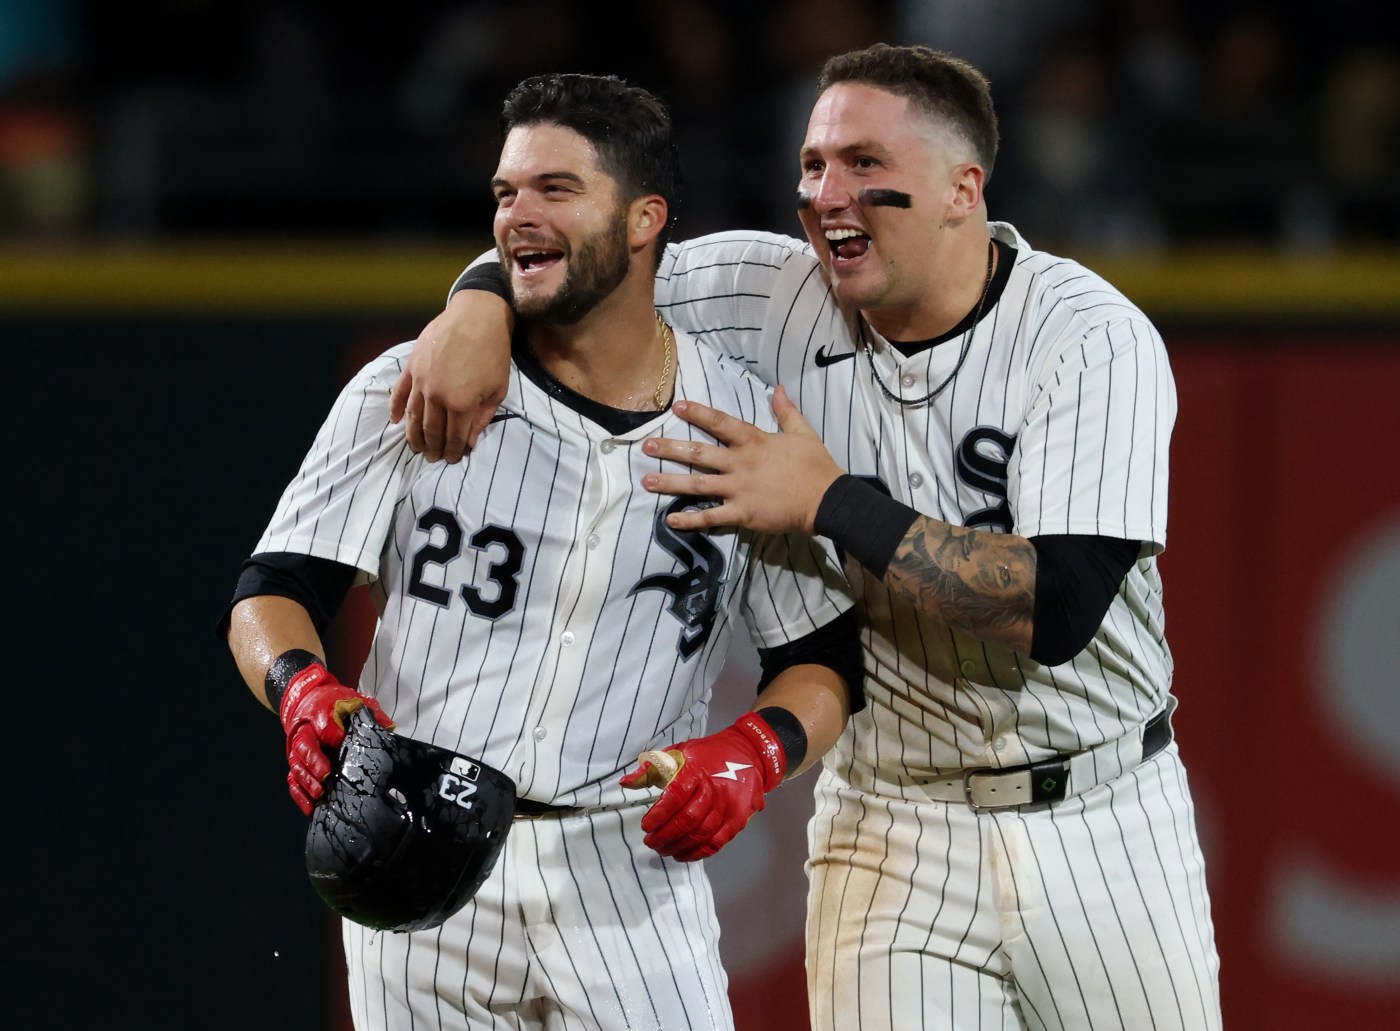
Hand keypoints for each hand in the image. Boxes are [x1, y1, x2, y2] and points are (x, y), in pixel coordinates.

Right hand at [278, 663, 392, 815]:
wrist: (309, 699)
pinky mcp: (296, 762)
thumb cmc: (335, 703)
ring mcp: (298, 749)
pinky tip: (310, 807)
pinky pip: (293, 779)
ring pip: (296, 765)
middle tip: (326, 774)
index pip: (323, 722)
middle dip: (314, 761)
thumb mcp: (354, 701)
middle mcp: (305, 731)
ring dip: (306, 781)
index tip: (341, 739)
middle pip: (304, 746)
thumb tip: (388, 727)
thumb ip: (370, 712)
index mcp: (320, 713)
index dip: (330, 731)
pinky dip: (299, 794)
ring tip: (319, 793)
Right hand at [388, 290, 512, 462]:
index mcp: (461, 403)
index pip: (454, 437)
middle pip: (431, 430)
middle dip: (432, 448)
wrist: (477, 316)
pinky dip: (395, 408)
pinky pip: (399, 392)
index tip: (451, 459)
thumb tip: (469, 442)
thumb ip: (482, 418)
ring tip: (416, 447)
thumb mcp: (498, 390)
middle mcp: (437, 395)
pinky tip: (395, 421)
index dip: (452, 451)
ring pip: (412, 416)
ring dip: (413, 435)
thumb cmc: (493, 353)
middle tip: (432, 458)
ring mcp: (421, 380)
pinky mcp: (412, 366)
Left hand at [620, 712, 786, 861]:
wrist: (748, 753)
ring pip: (701, 834)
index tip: (645, 825)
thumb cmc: (708, 755)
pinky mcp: (737, 819)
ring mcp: (727, 807)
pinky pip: (716, 842)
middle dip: (664, 836)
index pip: (674, 797)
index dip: (658, 815)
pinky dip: (698, 853)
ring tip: (664, 849)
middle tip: (650, 842)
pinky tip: (683, 855)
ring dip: (679, 846)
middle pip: (687, 820)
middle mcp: (713, 790)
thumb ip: (651, 768)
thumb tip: (625, 783)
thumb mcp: (678, 752)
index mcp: (696, 772)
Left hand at [640, 386, 843, 533]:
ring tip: (646, 480)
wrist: (827, 499)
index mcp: (754, 442)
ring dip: (670, 482)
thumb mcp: (803, 432)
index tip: (676, 407)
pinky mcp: (741, 513)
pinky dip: (689, 519)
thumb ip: (786, 411)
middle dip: (670, 449)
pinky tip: (670, 519)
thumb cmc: (815, 466)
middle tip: (645, 446)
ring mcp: (738, 490)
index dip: (698, 413)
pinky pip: (710, 517)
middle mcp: (740, 464)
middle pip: (699, 454)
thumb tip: (778, 388)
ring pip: (697, 485)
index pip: (720, 423)